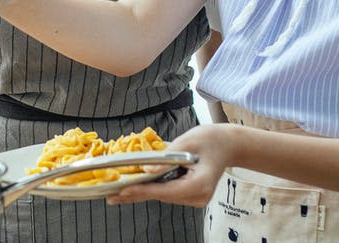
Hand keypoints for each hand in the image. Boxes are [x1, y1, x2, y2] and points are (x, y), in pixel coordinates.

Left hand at [107, 124, 234, 207]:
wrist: (228, 144)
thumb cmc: (210, 139)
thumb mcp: (186, 143)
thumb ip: (166, 157)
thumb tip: (145, 169)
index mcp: (200, 185)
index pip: (165, 190)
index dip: (142, 190)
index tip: (122, 191)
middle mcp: (198, 196)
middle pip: (162, 196)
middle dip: (136, 194)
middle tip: (110, 196)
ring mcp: (197, 198)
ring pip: (164, 196)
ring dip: (142, 192)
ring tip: (118, 193)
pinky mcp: (193, 195)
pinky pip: (168, 192)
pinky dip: (152, 189)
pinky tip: (135, 188)